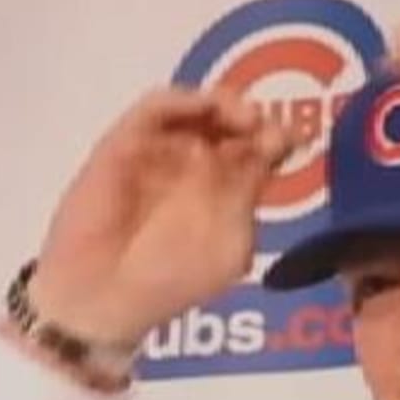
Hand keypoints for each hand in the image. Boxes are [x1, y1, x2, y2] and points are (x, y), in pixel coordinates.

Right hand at [28, 87, 291, 349]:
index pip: (257, 148)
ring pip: (195, 109)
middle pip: (230, 122)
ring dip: (224, 104)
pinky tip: (204, 108)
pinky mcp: (126, 142)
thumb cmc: (169, 281)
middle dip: (253, 117)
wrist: (107, 297)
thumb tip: (281, 147)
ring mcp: (160, 150)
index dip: (277, 138)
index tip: (293, 141)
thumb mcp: (230, 245)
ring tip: (243, 117)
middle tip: (265, 123)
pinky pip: (154, 109)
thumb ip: (252, 196)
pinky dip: (182, 101)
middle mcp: (194, 163)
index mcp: (224, 188)